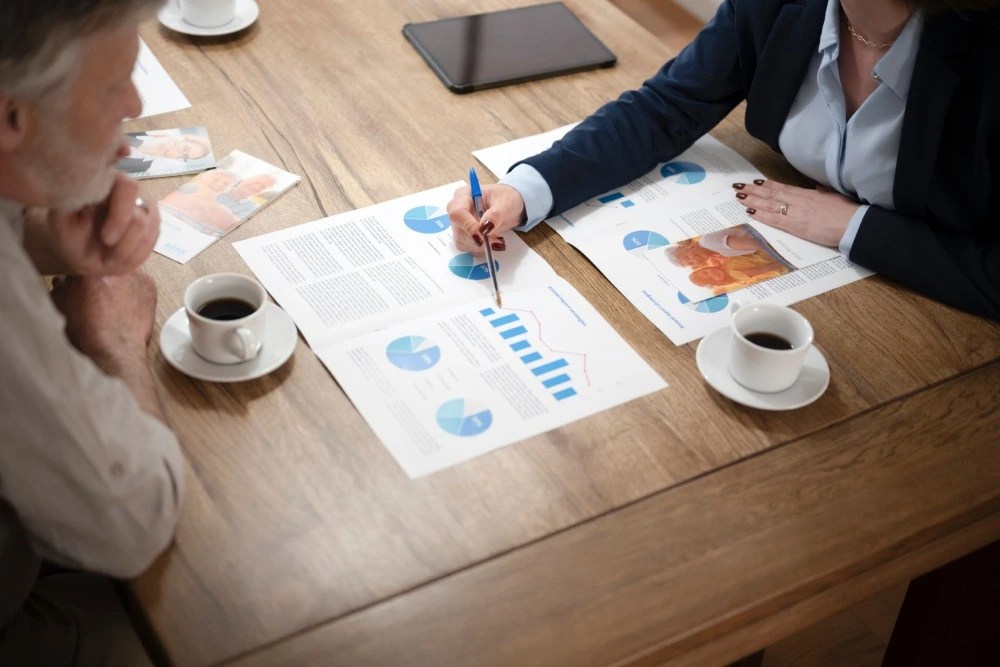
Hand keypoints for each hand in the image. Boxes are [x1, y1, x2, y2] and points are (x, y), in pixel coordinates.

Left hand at [46, 172, 159, 274]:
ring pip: (149, 232)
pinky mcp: (154, 224)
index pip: (128, 187)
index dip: (120, 217)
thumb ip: (71, 206)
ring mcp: (147, 207)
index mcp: (107, 181)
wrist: (84, 253)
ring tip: (110, 258)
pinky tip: (120, 257)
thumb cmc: (70, 235)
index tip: (106, 240)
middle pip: (142, 217)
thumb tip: (90, 198)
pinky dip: (136, 255)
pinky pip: (152, 243)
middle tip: (107, 257)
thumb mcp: (61, 221)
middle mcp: (133, 190)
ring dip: (128, 252)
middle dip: (125, 243)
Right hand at [50, 271, 157, 362]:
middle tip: (98, 294)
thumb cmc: (90, 334)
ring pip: (123, 272)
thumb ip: (62, 289)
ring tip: (114, 301)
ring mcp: (134, 275)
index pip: (82, 263)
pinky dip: (134, 290)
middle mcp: (111, 268)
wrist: (117, 350)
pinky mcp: (149, 285)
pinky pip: (139, 282)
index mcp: (87, 271)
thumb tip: (62, 281)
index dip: (80, 274)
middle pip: (105, 265)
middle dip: (100, 277)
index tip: (81, 283)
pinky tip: (128, 305)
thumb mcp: (63, 309)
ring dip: (118, 281)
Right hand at [446, 183, 523, 254]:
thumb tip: (484, 228)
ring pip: (462, 241)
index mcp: (464, 195)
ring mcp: (459, 224)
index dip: (468, 226)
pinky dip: (481, 249)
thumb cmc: (506, 199)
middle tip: (498, 240)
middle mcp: (457, 209)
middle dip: (478, 239)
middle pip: (459, 230)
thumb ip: (495, 215)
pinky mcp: (463, 235)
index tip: (484, 235)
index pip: (457, 213)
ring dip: (481, 246)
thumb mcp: (505, 204)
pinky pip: (467, 247)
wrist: (509, 207)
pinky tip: (492, 243)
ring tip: (498, 240)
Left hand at [733, 179, 858, 247]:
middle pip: (771, 194)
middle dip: (753, 190)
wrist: (854, 224)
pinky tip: (750, 211)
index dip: (767, 185)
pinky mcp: (796, 226)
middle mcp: (799, 201)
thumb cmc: (847, 211)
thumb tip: (815, 189)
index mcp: (808, 194)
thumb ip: (821, 193)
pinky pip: (774, 219)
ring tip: (739, 196)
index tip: (755, 182)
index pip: (782, 187)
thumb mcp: (832, 197)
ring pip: (769, 205)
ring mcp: (796, 213)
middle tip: (738, 186)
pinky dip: (761, 215)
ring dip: (752, 200)